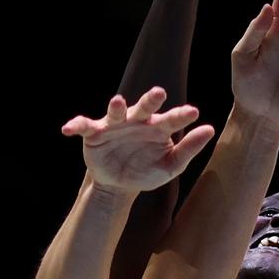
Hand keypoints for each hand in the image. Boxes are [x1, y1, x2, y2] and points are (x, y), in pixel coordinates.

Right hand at [62, 87, 214, 191]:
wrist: (117, 185)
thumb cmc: (146, 171)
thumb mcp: (170, 167)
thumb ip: (188, 149)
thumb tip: (210, 129)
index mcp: (158, 127)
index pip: (172, 119)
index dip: (181, 115)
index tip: (193, 112)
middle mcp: (137, 120)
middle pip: (145, 106)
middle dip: (150, 99)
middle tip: (159, 93)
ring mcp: (114, 125)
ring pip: (116, 111)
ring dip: (116, 106)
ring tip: (117, 101)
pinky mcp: (94, 132)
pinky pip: (83, 125)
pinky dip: (76, 125)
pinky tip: (68, 129)